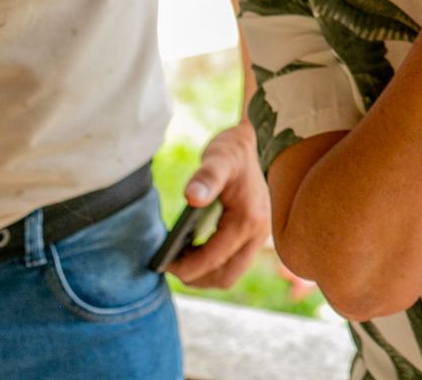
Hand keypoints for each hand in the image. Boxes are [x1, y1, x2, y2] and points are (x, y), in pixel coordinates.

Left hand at [169, 122, 271, 287]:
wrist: (253, 142)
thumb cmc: (232, 151)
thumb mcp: (218, 158)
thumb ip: (207, 177)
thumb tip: (192, 197)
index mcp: (249, 220)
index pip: (215, 259)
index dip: (187, 267)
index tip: (162, 264)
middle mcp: (259, 233)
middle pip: (226, 277)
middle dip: (196, 278)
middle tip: (169, 267)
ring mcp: (259, 236)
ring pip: (230, 273)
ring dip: (204, 275)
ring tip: (179, 261)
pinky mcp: (254, 236)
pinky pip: (233, 262)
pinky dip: (212, 265)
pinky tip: (192, 252)